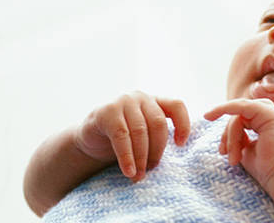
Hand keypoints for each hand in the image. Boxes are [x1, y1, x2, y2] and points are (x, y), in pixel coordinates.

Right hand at [74, 91, 191, 181]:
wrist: (90, 140)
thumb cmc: (123, 139)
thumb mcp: (144, 135)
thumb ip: (158, 137)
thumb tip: (177, 159)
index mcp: (154, 101)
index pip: (176, 106)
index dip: (183, 125)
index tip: (181, 146)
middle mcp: (140, 97)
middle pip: (158, 123)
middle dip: (157, 150)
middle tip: (152, 170)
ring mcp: (122, 101)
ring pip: (140, 131)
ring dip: (141, 157)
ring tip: (139, 176)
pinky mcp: (106, 112)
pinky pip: (121, 136)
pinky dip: (127, 157)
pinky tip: (129, 171)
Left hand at [204, 98, 273, 186]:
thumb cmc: (269, 170)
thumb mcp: (250, 151)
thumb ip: (242, 139)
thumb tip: (229, 135)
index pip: (247, 118)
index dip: (233, 132)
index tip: (222, 150)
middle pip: (242, 113)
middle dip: (229, 132)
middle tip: (223, 153)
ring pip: (240, 114)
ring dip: (231, 136)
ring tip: (233, 158)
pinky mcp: (269, 113)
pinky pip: (241, 107)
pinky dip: (224, 109)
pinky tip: (210, 115)